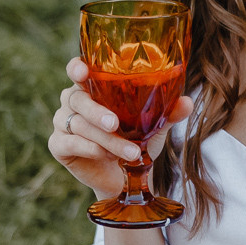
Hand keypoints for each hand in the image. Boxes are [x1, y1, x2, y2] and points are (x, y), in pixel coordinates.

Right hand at [48, 56, 193, 200]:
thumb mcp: (155, 126)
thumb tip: (187, 102)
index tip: (82, 71)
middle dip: (97, 112)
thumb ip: (168, 112)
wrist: (126, 176)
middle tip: (115, 124)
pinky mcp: (58, 146)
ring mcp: (62, 123)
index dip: (76, 67)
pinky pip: (68, 143)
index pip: (77, 70)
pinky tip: (107, 156)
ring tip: (130, 151)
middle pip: (77, 99)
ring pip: (79, 125)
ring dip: (106, 139)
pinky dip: (90, 149)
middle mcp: (72, 101)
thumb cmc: (137, 140)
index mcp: (92, 88)